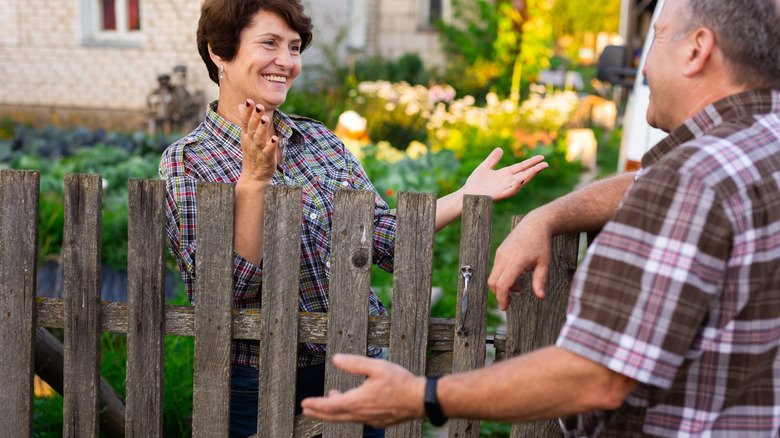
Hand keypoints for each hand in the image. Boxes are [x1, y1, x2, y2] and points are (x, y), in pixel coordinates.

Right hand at [237, 99, 277, 183]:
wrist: (253, 177)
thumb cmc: (252, 154)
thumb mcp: (246, 137)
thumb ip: (246, 121)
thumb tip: (240, 105)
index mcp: (246, 136)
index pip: (245, 122)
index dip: (247, 112)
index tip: (248, 101)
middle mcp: (251, 142)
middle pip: (252, 128)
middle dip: (255, 117)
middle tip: (258, 106)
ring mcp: (258, 151)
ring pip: (259, 138)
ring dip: (262, 129)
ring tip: (265, 118)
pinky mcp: (266, 159)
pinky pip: (268, 151)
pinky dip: (272, 145)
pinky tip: (276, 138)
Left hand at [301, 354, 425, 427]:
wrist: (420, 399)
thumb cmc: (401, 382)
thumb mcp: (377, 367)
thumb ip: (355, 364)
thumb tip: (336, 359)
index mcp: (358, 401)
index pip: (330, 406)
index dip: (315, 405)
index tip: (304, 404)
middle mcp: (361, 414)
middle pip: (334, 416)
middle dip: (318, 413)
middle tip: (306, 410)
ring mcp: (370, 420)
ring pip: (346, 418)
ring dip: (334, 411)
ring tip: (330, 401)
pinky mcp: (378, 421)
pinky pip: (358, 419)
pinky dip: (349, 413)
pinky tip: (352, 405)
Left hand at [461, 148, 547, 200]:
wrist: (467, 193)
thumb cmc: (475, 182)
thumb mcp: (485, 167)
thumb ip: (493, 159)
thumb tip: (500, 149)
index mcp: (505, 174)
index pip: (521, 167)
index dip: (531, 162)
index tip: (541, 157)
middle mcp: (507, 181)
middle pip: (525, 174)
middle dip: (535, 169)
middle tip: (546, 164)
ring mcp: (504, 188)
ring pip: (521, 182)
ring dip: (529, 175)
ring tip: (538, 169)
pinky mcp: (499, 195)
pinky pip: (510, 191)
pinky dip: (516, 186)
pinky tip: (521, 179)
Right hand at [488, 213, 551, 307]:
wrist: (535, 224)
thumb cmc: (541, 243)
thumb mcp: (544, 263)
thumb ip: (540, 280)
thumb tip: (541, 297)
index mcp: (515, 261)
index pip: (502, 284)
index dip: (502, 298)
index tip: (505, 307)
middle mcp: (504, 257)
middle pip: (493, 282)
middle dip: (499, 295)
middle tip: (510, 302)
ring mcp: (500, 254)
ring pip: (493, 276)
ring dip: (501, 286)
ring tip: (518, 287)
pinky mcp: (499, 252)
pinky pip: (496, 269)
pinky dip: (501, 277)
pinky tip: (515, 277)